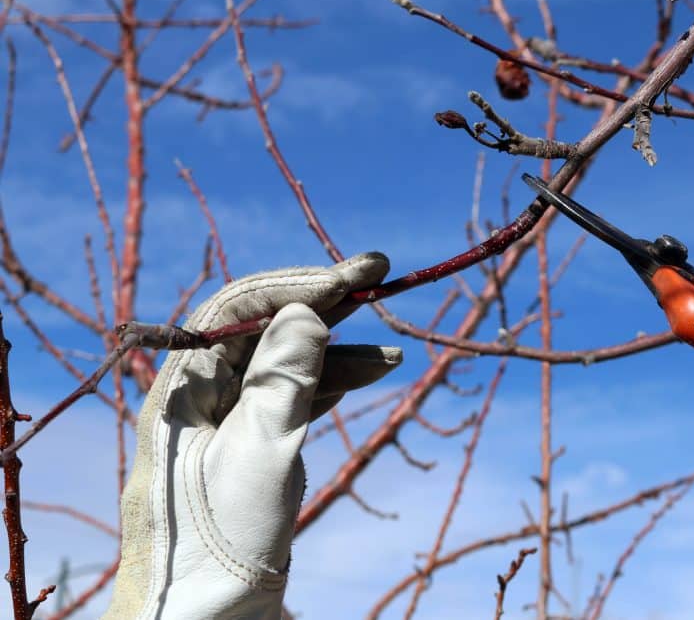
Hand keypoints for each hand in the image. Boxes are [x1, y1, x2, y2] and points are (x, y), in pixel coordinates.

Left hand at [105, 253, 401, 618]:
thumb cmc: (220, 540)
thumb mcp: (261, 450)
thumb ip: (285, 376)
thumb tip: (306, 313)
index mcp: (182, 388)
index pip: (239, 308)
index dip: (300, 283)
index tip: (356, 275)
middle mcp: (199, 396)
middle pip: (264, 327)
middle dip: (322, 302)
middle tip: (378, 275)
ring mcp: (226, 423)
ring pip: (284, 363)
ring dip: (336, 348)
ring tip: (390, 347)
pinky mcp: (250, 450)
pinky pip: (292, 398)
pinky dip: (332, 383)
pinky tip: (373, 372)